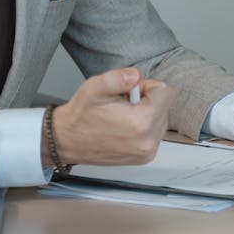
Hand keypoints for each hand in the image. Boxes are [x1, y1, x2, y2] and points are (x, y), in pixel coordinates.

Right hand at [47, 67, 176, 165]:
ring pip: (162, 119)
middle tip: (123, 105)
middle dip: (147, 101)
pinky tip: (124, 127)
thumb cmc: (81, 116)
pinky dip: (144, 127)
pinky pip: (155, 133)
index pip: (166, 92)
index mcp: (141, 122)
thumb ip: (118, 78)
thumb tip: (135, 75)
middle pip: (165, 106)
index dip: (147, 87)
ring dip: (146, 114)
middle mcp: (148, 140)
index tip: (130, 92)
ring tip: (122, 117)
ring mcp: (148, 151)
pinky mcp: (145, 157)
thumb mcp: (94, 88)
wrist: (67, 141)